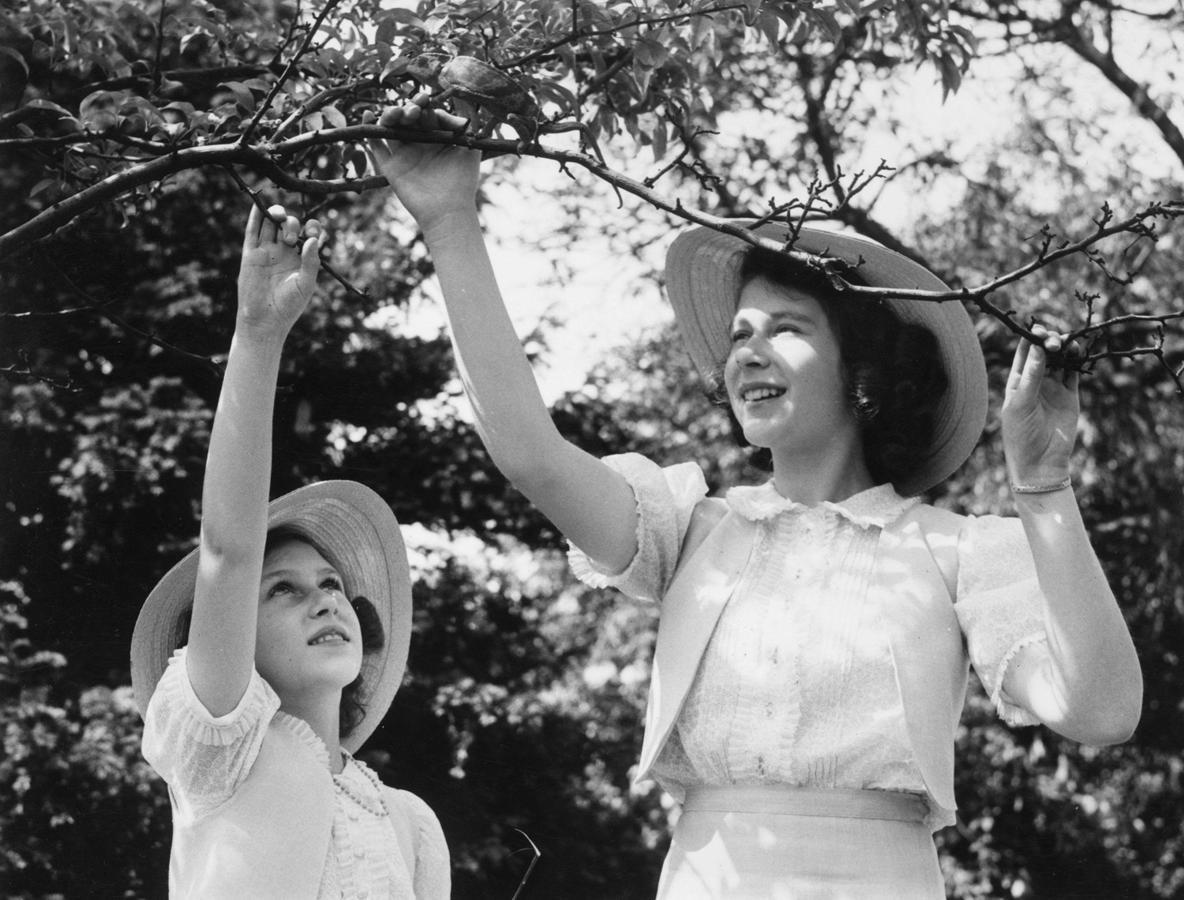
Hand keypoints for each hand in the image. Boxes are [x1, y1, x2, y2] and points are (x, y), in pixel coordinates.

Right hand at [236, 203, 322, 336]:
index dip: (312, 227)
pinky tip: (259, 205)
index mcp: (301, 259)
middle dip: (292, 224)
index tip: (313, 229)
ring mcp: (267, 252)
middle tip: (291, 240)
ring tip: (279, 218)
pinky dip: (256, 217)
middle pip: (289, 225)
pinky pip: (252, 232)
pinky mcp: (251, 255)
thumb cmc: (289, 306)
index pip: (308, 234)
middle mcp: (284, 253)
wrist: (265, 321)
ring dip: (276, 214)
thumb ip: (311, 261)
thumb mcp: (306, 284)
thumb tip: (312, 238)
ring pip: (271, 224)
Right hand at [369, 92, 480, 227]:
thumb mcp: (470, 150)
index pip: (426, 114)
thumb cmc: (463, 181)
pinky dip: (369, 130)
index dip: (423, 105)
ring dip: (389, 116)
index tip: (424, 99)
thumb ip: (462, 127)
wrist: (448, 211)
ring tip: (393, 113)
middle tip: (412, 112)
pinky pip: (377, 146)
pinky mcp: (391, 167)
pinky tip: (368, 116)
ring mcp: (404, 154)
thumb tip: (455, 110)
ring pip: (391, 128)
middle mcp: (419, 143)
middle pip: (407, 118)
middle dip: (407, 110)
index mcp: (437, 137)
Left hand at [1001, 325, 1079, 488]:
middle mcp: (1036, 383)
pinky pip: (1074, 374)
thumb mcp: (1021, 403)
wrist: (1039, 462)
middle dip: (1050, 342)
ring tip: (1069, 343)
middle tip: (1055, 340)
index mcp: (1017, 383)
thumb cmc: (1021, 435)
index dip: (1031, 340)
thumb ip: (1032, 376)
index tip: (1039, 329)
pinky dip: (1077, 362)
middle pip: (1045, 354)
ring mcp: (1053, 389)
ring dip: (1065, 350)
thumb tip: (1039, 348)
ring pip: (1061, 361)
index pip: (1024, 355)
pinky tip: (1079, 352)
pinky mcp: (1070, 397)